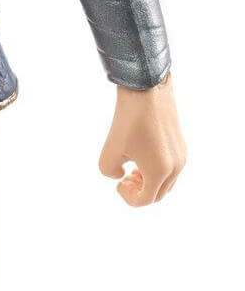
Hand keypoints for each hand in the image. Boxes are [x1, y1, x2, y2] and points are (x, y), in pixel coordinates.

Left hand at [98, 76, 185, 206]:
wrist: (148, 91)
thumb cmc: (128, 121)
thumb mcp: (109, 151)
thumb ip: (110, 172)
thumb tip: (121, 175)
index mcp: (160, 171)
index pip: (146, 200)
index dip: (128, 198)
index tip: (118, 183)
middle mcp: (176, 166)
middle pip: (158, 194)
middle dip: (139, 192)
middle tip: (124, 180)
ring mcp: (181, 156)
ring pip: (166, 183)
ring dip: (148, 183)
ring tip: (132, 171)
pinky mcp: (181, 146)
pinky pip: (171, 170)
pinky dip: (157, 172)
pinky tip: (141, 159)